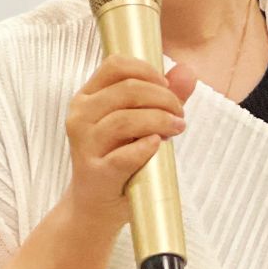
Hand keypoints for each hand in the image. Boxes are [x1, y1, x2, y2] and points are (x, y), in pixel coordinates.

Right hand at [61, 56, 198, 237]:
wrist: (97, 203)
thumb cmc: (120, 156)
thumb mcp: (140, 122)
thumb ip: (163, 96)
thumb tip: (187, 71)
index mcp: (88, 97)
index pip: (115, 65)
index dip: (147, 70)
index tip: (167, 86)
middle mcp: (80, 116)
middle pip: (127, 90)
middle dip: (163, 98)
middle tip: (180, 114)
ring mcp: (84, 145)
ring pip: (125, 120)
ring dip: (160, 121)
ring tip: (176, 128)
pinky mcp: (95, 172)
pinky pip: (123, 156)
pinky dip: (145, 148)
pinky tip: (157, 145)